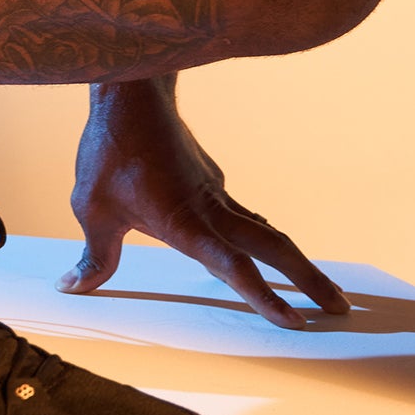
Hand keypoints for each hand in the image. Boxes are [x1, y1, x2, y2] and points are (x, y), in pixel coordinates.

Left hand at [57, 78, 348, 328]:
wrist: (132, 92)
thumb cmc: (110, 148)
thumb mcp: (91, 206)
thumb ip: (94, 256)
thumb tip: (73, 288)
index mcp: (186, 221)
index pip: (233, 267)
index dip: (264, 297)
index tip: (296, 322)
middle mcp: (211, 208)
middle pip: (273, 248)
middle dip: (309, 280)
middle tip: (342, 309)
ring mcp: (215, 192)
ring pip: (265, 231)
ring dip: (295, 261)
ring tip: (319, 288)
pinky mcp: (211, 181)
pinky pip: (243, 216)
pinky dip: (263, 238)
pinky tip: (265, 246)